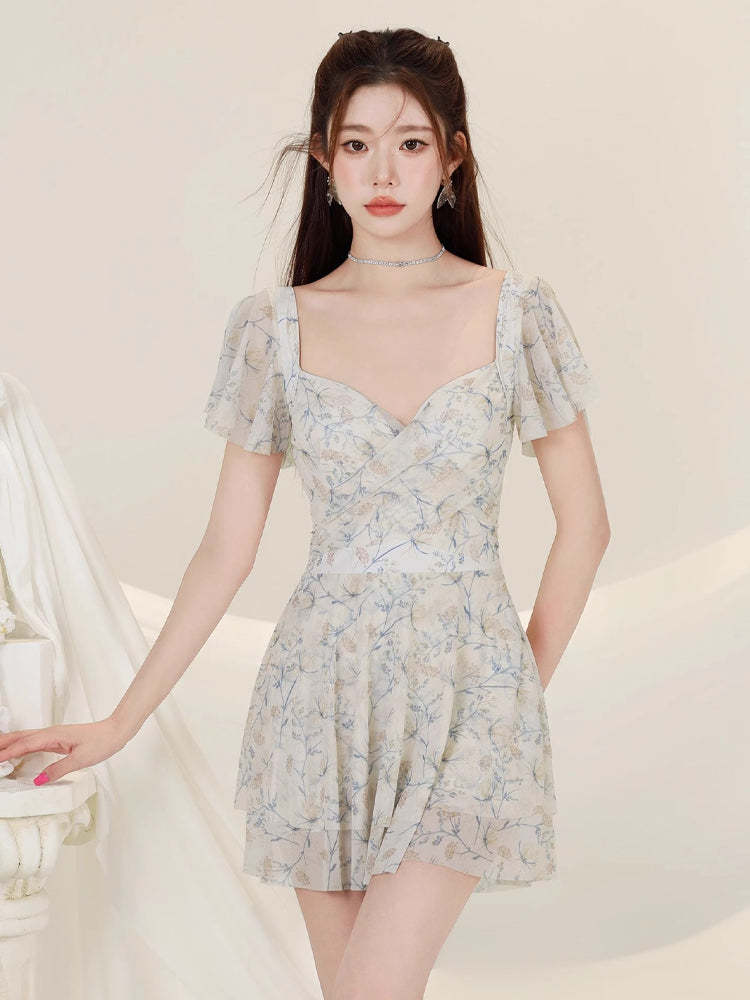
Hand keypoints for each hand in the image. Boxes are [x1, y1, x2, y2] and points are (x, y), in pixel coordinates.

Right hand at [0, 718, 128, 784]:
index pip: (25, 744)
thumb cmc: (101, 742)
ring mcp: (53, 735)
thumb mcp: (80, 759)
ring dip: (10, 743)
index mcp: (53, 735)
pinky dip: (21, 745)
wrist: (115, 732)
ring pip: (26, 737)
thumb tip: (38, 780)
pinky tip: (17, 751)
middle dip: (3, 744)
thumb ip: (58, 769)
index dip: (8, 752)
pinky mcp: (57, 739)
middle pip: (20, 737)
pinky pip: (33, 741)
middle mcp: (50, 733)